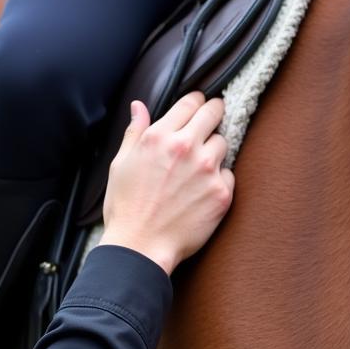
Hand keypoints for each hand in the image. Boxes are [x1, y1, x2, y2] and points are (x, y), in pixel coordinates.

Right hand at [101, 95, 233, 274]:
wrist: (140, 247)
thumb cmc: (126, 208)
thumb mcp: (120, 165)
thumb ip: (134, 132)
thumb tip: (139, 106)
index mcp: (159, 137)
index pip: (191, 101)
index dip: (196, 101)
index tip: (198, 106)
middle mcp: (186, 148)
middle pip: (214, 112)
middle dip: (213, 113)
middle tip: (210, 121)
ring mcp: (207, 170)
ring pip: (223, 143)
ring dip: (214, 150)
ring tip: (198, 167)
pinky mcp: (222, 192)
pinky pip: (228, 174)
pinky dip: (218, 180)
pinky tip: (201, 192)